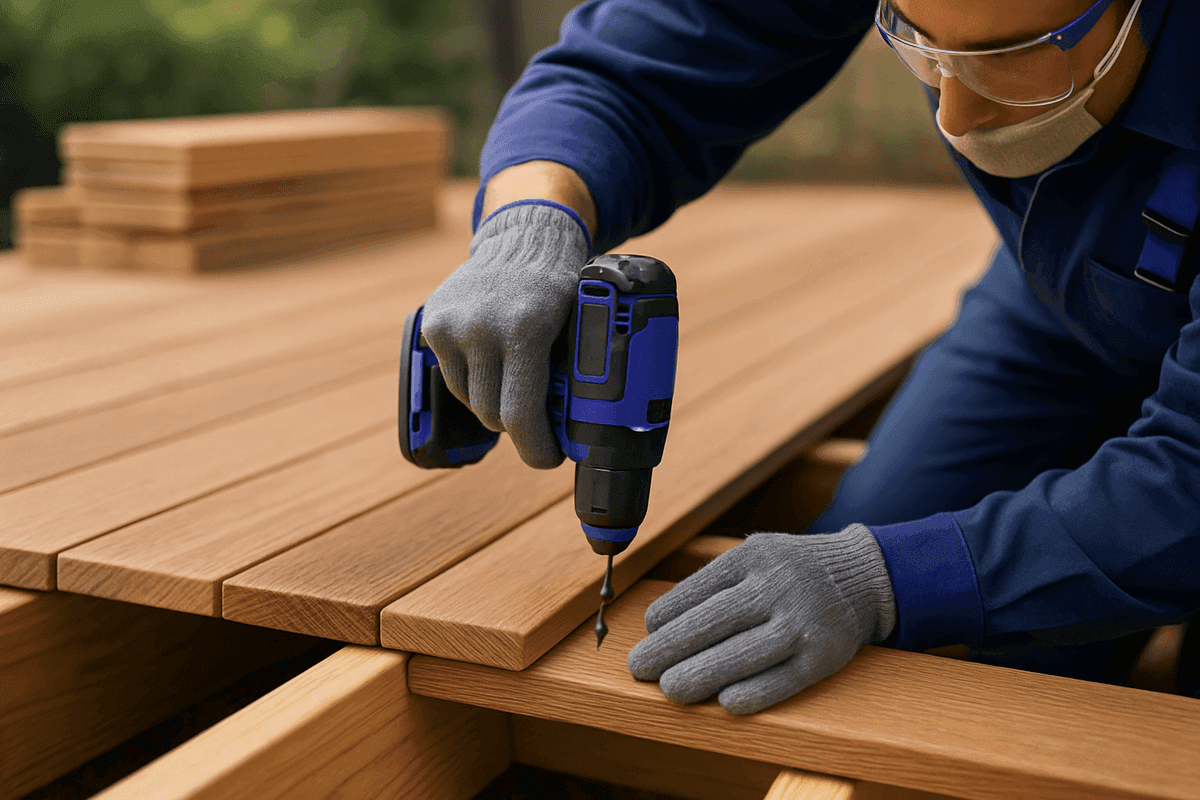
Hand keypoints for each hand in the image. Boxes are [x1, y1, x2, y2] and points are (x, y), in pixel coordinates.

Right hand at [420, 202, 588, 468]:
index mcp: (526, 330)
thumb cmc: (561, 288)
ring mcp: (453, 326)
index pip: (522, 414)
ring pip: (471, 400)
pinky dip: (476, 381)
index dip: (537, 447)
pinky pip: (454, 378)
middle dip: (519, 426)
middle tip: (540, 424)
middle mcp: (483, 327)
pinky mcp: (433, 325)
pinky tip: (495, 361)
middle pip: (494, 413)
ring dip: (495, 402)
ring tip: (517, 381)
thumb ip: (576, 374)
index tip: (549, 458)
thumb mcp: (580, 326)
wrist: (524, 239)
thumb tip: (580, 432)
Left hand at [627, 524, 896, 713]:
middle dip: (673, 646)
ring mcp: (804, 622)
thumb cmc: (790, 571)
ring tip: (670, 689)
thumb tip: (657, 622)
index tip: (647, 632)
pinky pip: (785, 678)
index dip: (670, 611)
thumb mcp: (756, 555)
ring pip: (747, 652)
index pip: (702, 585)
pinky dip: (755, 692)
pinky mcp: (825, 656)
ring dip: (704, 673)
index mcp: (755, 556)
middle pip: (718, 619)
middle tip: (640, 667)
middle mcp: (780, 585)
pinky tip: (725, 702)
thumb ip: (714, 582)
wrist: (863, 577)